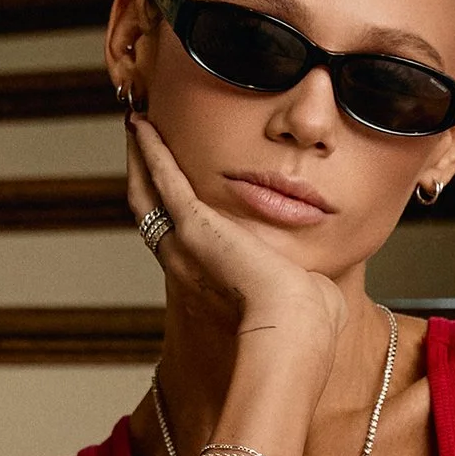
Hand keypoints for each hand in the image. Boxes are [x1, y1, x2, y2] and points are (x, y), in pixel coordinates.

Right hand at [127, 111, 341, 376]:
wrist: (294, 329)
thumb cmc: (307, 326)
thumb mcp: (298, 297)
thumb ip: (300, 284)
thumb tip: (318, 282)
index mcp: (210, 283)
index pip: (180, 239)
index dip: (169, 212)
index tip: (168, 188)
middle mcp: (185, 265)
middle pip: (150, 213)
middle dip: (143, 176)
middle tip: (138, 144)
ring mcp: (185, 244)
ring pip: (147, 194)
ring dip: (140, 159)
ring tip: (136, 127)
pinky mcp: (195, 224)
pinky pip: (165, 179)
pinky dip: (152, 151)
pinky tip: (144, 126)